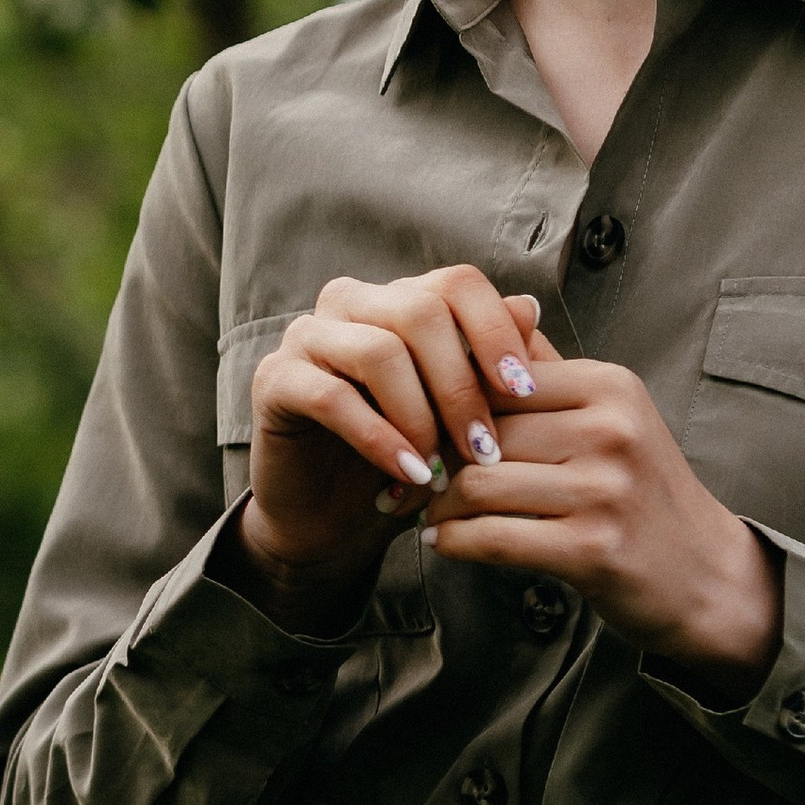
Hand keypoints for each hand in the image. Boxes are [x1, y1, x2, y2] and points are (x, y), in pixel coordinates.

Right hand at [238, 264, 541, 623]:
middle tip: (485, 450)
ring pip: (379, 351)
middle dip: (462, 387)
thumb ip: (491, 367)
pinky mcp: (275, 379)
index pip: (456, 283)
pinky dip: (378, 439)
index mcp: (400, 299)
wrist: (336, 521)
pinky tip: (406, 476)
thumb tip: (529, 308)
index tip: (524, 391)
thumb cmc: (408, 460)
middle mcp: (352, 302)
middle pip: (420, 312)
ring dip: (421, 418)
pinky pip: (331, 397)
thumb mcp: (461, 419)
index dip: (495, 330)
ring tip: (441, 471)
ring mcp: (308, 335)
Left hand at [425, 350, 781, 689]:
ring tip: (423, 512)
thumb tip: (503, 309)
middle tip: (405, 475)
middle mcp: (609, 428)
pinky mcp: (593, 548)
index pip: (497, 379)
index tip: (416, 424)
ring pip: (479, 485)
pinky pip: (495, 537)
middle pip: (482, 431)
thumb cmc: (646, 494)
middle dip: (434, 456)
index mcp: (608, 386)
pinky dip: (456, 542)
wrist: (708, 576)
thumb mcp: (610, 416)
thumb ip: (551, 371)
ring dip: (437, 505)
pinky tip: (444, 543)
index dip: (448, 404)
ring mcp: (604, 489)